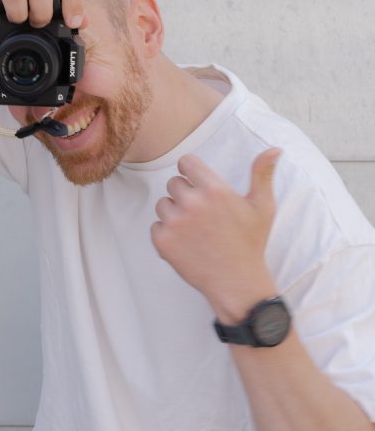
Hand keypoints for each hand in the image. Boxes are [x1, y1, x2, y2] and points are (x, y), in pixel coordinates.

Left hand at [150, 148, 282, 319]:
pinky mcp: (162, 242)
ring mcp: (174, 223)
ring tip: (196, 230)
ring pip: (163, 204)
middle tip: (204, 215)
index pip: (186, 162)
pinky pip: (156, 226)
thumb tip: (275, 148)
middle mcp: (192, 204)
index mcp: (214, 190)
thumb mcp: (262, 207)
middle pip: (173, 183)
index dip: (192, 172)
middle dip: (186, 194)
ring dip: (174, 213)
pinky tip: (187, 243)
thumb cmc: (250, 243)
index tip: (200, 185)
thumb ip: (262, 174)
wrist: (236, 282)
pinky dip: (166, 233)